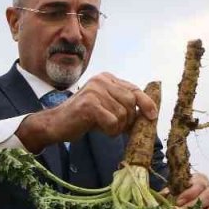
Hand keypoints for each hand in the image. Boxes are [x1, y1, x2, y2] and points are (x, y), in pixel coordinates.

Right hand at [18, 72, 157, 148]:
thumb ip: (122, 105)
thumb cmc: (81, 118)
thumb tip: (148, 114)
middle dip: (128, 119)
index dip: (146, 103)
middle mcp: (101, 80)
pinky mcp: (89, 104)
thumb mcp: (105, 107)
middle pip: (130, 102)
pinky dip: (109, 130)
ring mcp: (94, 91)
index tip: (153, 116)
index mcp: (106, 78)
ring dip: (117, 127)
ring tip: (104, 128)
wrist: (55, 124)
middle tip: (117, 128)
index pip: (134, 89)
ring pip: (122, 114)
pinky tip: (99, 129)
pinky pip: (112, 121)